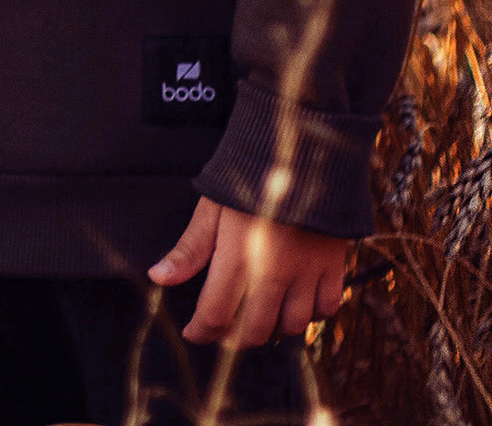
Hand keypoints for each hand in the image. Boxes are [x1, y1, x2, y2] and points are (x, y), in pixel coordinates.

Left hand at [150, 197, 349, 345]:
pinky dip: (310, 316)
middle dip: (233, 338)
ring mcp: (307, 272)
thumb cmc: (249, 178)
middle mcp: (274, 273)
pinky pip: (326, 308)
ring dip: (272, 330)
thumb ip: (189, 250)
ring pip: (292, 326)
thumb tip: (159, 278)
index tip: (193, 332)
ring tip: (257, 319)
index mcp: (238, 259)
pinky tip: (295, 305)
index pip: (215, 315)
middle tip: (222, 331)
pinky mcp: (333, 265)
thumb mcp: (211, 209)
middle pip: (254, 330)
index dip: (201, 332)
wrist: (302, 152)